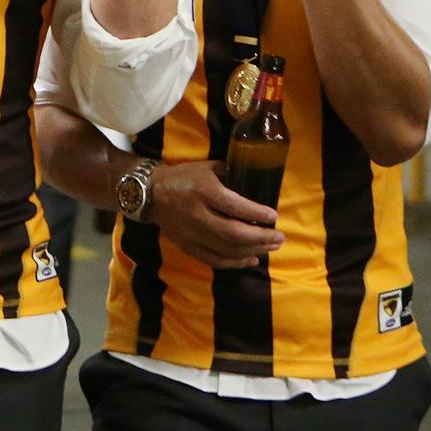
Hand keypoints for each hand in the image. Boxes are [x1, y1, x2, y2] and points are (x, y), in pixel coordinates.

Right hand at [149, 160, 284, 269]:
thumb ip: (230, 175)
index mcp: (204, 191)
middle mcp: (198, 215)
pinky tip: (251, 258)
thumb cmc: (183, 177)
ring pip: (228, 250)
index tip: (274, 216)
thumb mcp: (206, 168)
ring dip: (254, 250)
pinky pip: (216, 260)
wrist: (151, 194)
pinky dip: (236, 263)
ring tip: (271, 247)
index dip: (258, 214)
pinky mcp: (188, 247)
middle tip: (280, 237)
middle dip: (262, 237)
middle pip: (235, 234)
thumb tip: (255, 183)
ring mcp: (192, 234)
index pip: (236, 207)